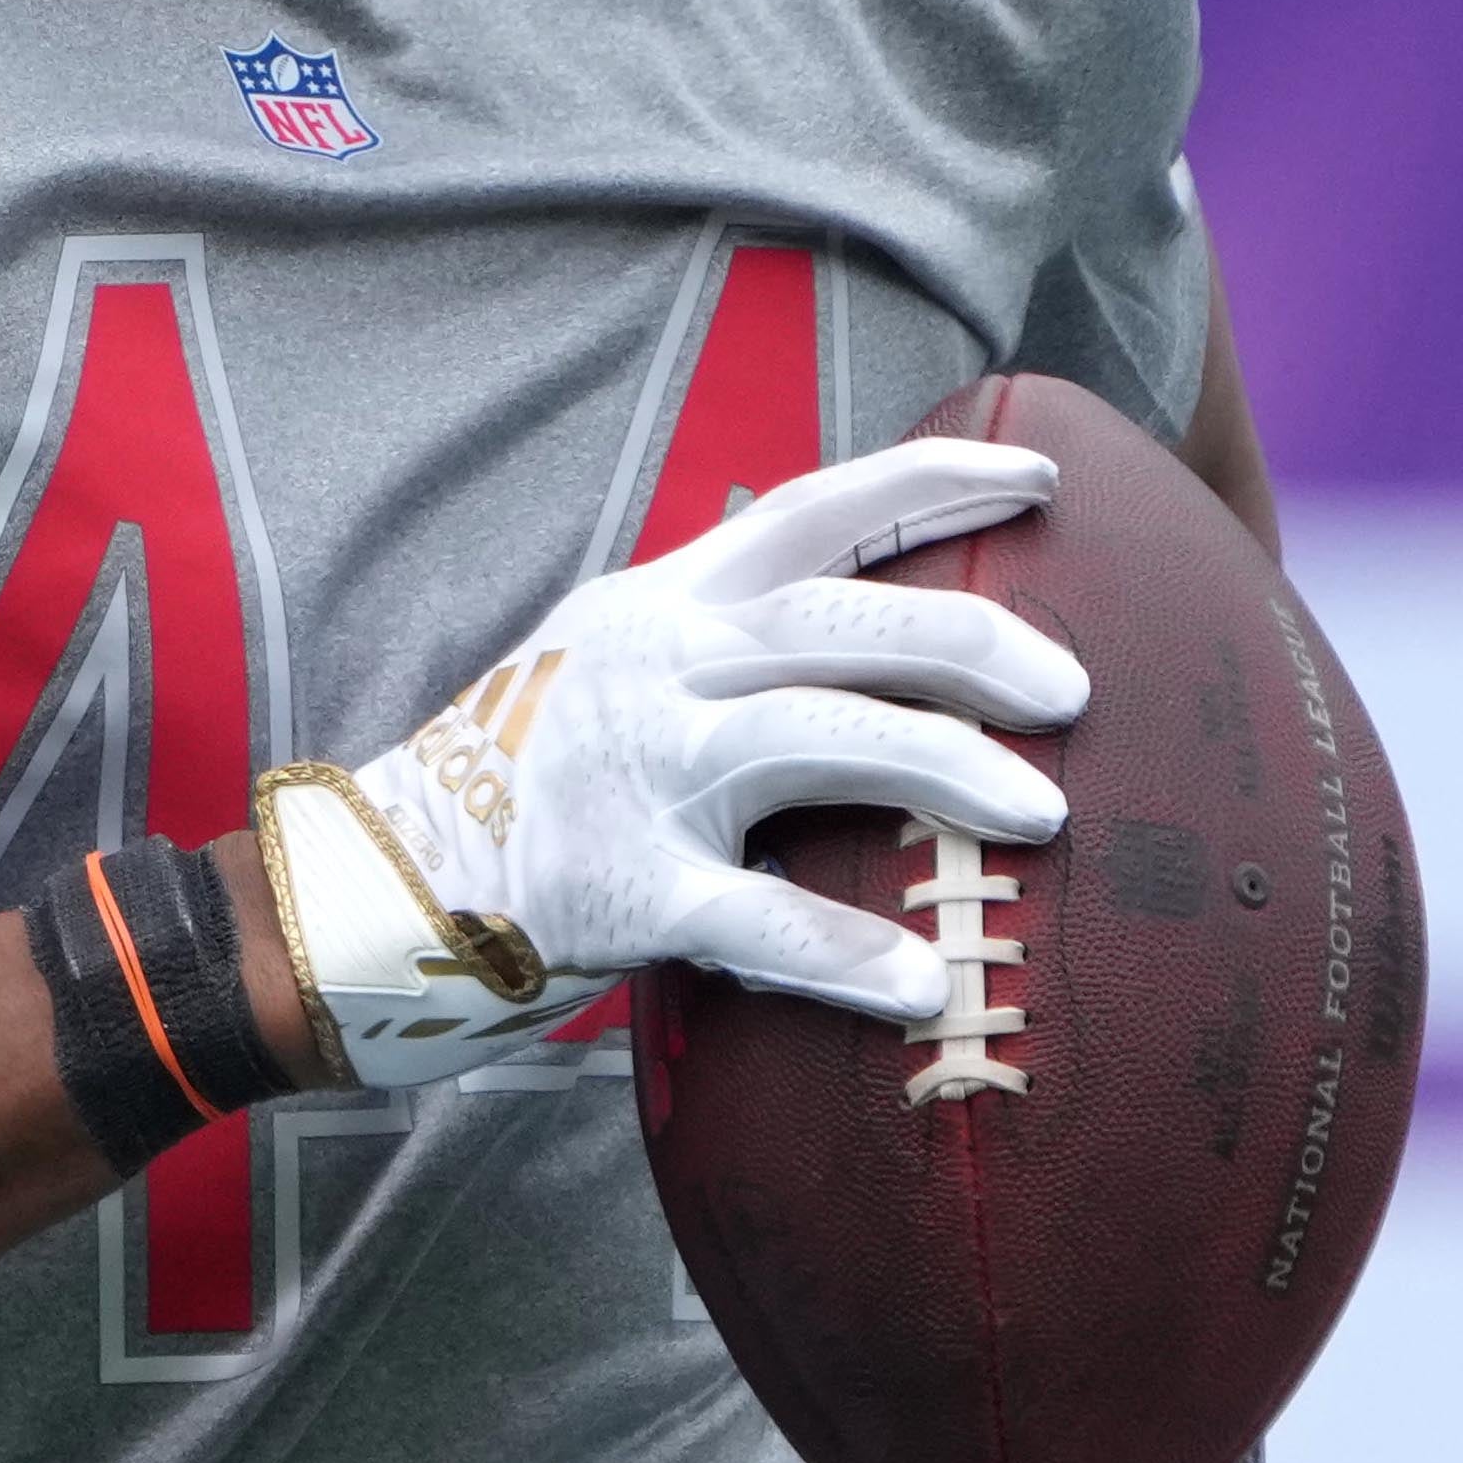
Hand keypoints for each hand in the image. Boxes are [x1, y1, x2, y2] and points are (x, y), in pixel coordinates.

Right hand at [257, 438, 1081, 1086]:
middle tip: (1076, 689)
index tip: (1043, 477)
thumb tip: (870, 613)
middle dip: (971, 642)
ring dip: (943, 768)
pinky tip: (921, 985)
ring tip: (1044, 812)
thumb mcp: (621, 655)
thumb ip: (728, 628)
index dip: (932, 482)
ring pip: (817, 737)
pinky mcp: (623, 889)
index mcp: (668, 602)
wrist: (385, 879)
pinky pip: (751, 915)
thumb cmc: (534, 774)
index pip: (815, 510)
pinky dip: (843, 950)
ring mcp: (642, 773)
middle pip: (841, 622)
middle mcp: (659, 664)